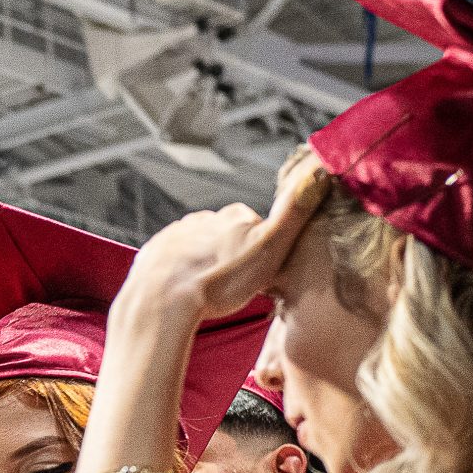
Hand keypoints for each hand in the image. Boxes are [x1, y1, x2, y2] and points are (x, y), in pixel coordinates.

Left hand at [125, 149, 331, 322]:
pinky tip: (185, 291)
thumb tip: (320, 172)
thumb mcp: (271, 247)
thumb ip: (294, 212)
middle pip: (228, 238)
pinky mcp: (153, 253)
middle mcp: (202, 218)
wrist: (163, 301)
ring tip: (210, 291)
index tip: (260, 271)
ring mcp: (174, 234)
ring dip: (207, 266)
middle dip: (234, 257)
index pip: (259, 228)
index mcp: (234, 215)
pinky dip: (181, 274)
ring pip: (200, 249)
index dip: (264, 251)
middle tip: (235, 285)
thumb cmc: (219, 280)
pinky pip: (172, 261)